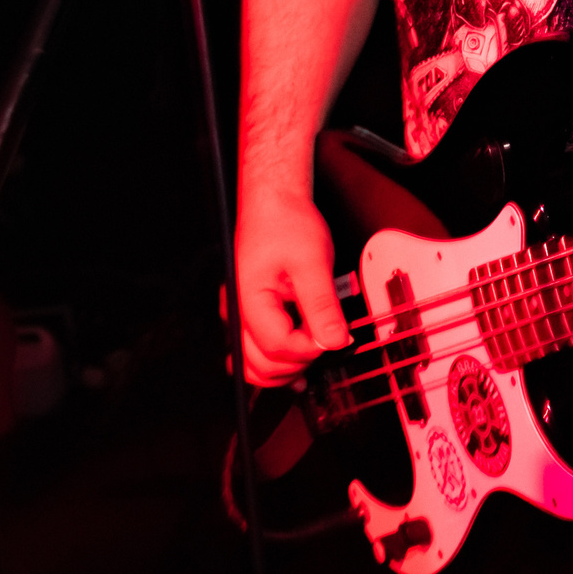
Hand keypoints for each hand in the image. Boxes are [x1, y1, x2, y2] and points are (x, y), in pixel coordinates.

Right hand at [233, 190, 351, 384]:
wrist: (273, 204)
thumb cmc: (285, 223)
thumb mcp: (312, 261)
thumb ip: (322, 305)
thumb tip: (334, 341)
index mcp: (249, 300)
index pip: (277, 346)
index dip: (309, 349)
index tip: (334, 337)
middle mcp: (238, 313)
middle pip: (261, 364)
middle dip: (297, 364)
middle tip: (327, 345)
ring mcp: (243, 315)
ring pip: (255, 364)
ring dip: (285, 369)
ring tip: (314, 356)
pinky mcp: (252, 314)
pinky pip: (257, 350)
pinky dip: (278, 361)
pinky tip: (300, 361)